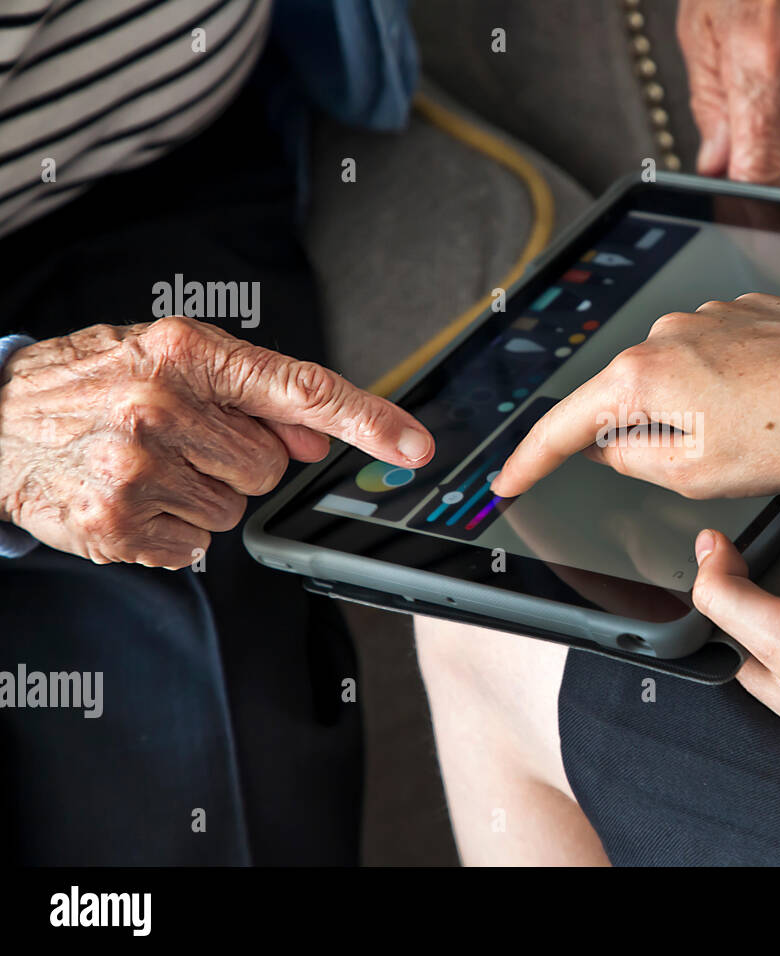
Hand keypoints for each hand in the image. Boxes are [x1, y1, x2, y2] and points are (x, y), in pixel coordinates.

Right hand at [0, 315, 433, 567]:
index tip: (415, 446)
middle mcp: (160, 406)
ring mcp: (136, 470)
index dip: (368, 419)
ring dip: (203, 494)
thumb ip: (253, 393)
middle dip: (237, 459)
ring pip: (235, 507)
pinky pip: (196, 544)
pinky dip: (172, 528)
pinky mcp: (117, 526)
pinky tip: (131, 497)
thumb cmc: (92, 383)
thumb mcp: (168, 358)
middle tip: (180, 441)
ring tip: (147, 465)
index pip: (300, 387)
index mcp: (184, 353)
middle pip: (271, 464)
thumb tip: (319, 435)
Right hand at [491, 293, 779, 499]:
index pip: (565, 425)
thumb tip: (609, 447)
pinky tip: (766, 407)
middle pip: (623, 397)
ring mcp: (708, 315)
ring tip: (751, 436)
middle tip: (697, 466)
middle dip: (641, 435)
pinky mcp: (745, 311)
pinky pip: (713, 356)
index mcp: (642, 375)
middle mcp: (667, 331)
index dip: (532, 460)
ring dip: (692, 410)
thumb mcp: (694, 475)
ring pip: (673, 377)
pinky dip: (725, 386)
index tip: (509, 481)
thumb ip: (631, 459)